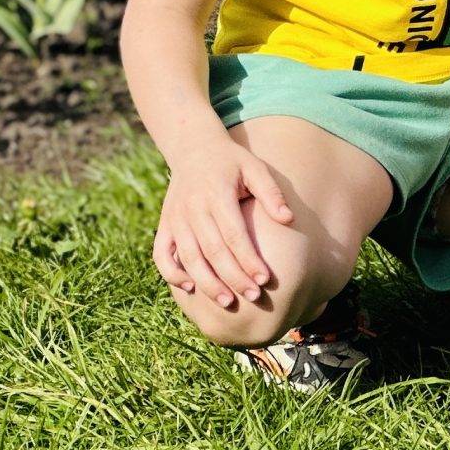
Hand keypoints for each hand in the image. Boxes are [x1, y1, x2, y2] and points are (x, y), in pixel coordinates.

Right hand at [153, 139, 293, 310]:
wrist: (193, 148)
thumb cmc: (231, 161)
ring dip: (206, 282)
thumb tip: (288, 219)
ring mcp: (175, 218)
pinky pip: (161, 254)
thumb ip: (270, 192)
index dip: (248, 259)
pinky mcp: (164, 225)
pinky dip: (172, 273)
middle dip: (233, 277)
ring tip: (227, 302)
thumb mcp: (254, 167)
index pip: (233, 235)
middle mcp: (192, 208)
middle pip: (212, 251)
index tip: (265, 279)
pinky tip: (190, 288)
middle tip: (253, 297)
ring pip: (188, 257)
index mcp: (216, 193)